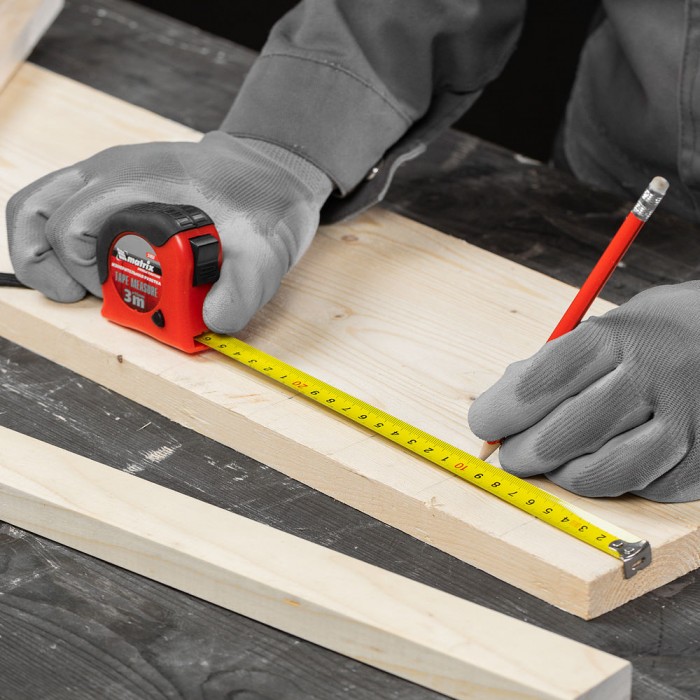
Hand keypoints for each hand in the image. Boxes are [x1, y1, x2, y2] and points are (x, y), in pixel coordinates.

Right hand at [6, 132, 331, 332]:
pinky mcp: (110, 185)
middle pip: (36, 212)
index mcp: (140, 181)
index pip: (72, 226)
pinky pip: (56, 204)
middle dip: (52, 265)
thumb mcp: (265, 250)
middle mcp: (112, 171)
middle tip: (88, 296)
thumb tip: (212, 321)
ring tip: (72, 286)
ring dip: (40, 250)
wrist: (268, 171)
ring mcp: (106, 174)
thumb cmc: (262, 202)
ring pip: (36, 204)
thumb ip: (244, 288)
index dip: (85, 272)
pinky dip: (58, 241)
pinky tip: (86, 268)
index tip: (118, 297)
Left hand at [468, 283, 699, 501]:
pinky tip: (600, 461)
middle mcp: (652, 378)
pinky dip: (605, 482)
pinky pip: (636, 489)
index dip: (501, 410)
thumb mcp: (600, 329)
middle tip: (511, 453)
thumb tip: (499, 408)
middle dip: (523, 452)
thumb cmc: (649, 336)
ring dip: (559, 474)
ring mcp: (683, 424)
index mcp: (616, 339)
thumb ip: (550, 366)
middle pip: (565, 433)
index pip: (542, 381)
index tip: (483, 423)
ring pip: (598, 473)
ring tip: (551, 461)